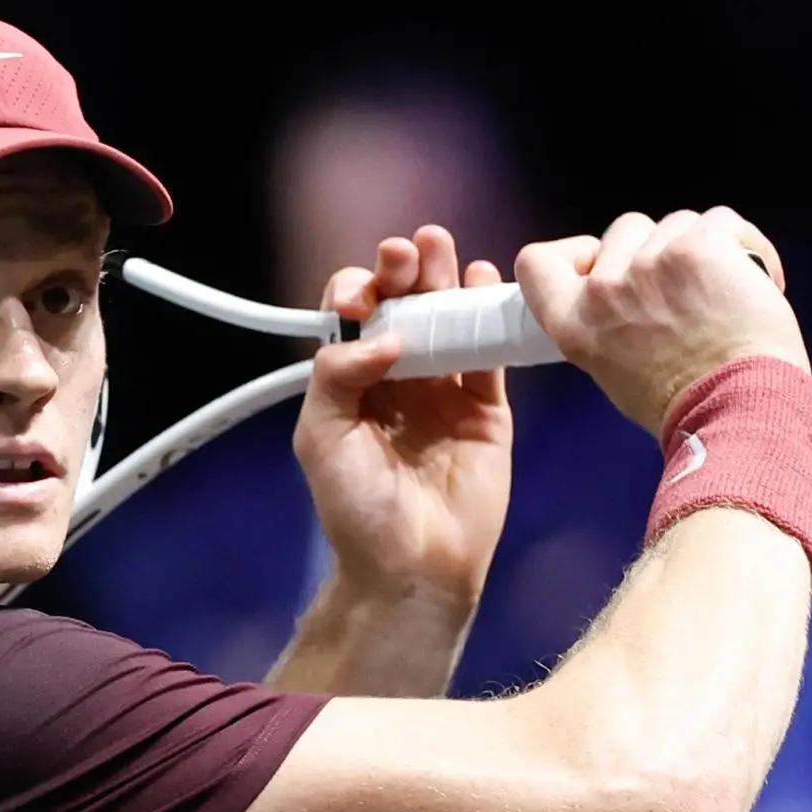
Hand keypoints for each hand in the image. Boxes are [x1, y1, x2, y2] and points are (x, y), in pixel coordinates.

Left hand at [293, 226, 512, 613]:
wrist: (412, 565)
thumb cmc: (357, 508)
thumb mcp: (322, 438)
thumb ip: (336, 377)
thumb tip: (382, 333)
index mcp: (351, 381)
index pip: (354, 316)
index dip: (357, 292)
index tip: (364, 298)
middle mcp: (397, 377)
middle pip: (402, 304)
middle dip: (402, 270)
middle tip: (406, 250)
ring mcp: (445, 389)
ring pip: (445, 318)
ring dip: (443, 278)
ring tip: (440, 246)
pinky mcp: (486, 408)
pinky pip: (488, 353)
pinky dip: (486, 315)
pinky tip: (482, 280)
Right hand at [515, 207, 808, 437]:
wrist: (738, 409)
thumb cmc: (684, 403)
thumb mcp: (611, 370)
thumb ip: (605, 323)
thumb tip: (626, 293)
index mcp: (574, 323)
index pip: (536, 261)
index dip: (575, 252)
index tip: (599, 263)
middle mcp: (604, 289)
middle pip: (625, 229)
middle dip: (655, 249)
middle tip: (683, 293)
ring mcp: (650, 263)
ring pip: (676, 223)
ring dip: (701, 248)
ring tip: (725, 293)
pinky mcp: (697, 246)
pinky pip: (721, 222)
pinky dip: (745, 245)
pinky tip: (755, 279)